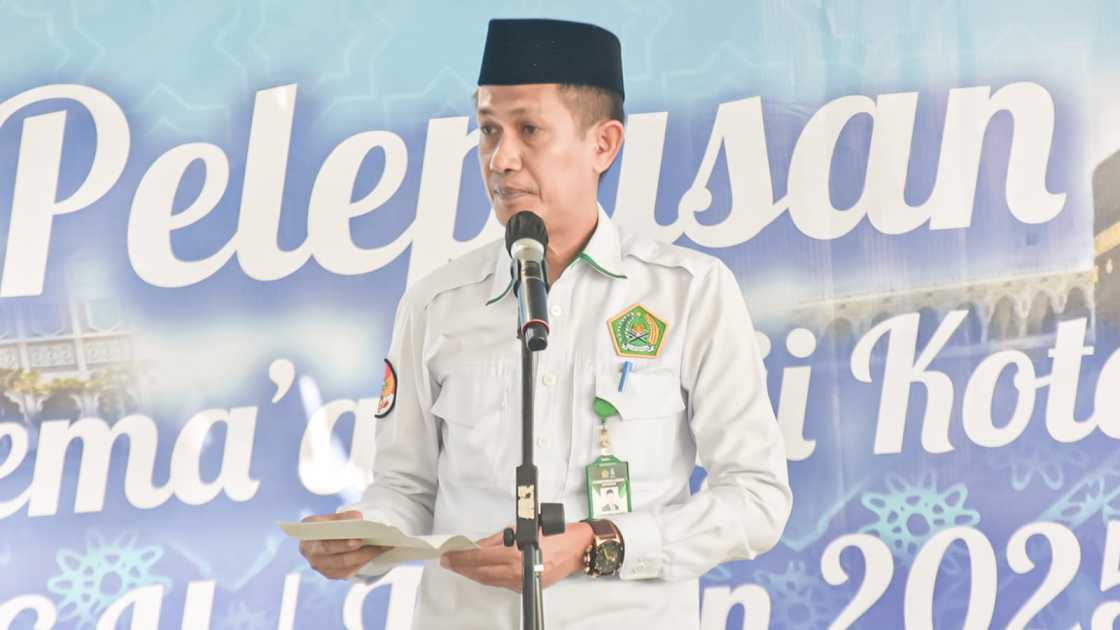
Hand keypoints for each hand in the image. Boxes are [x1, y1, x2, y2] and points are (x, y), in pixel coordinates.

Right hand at [299, 510, 388, 579]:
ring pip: (342, 562)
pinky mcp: (330, 574)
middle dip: (350, 546)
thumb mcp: (332, 518)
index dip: (336, 532)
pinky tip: (376, 555)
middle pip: (330, 549)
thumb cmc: (331, 526)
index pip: (320, 531)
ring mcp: (319, 565)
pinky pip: (348, 571)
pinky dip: (363, 562)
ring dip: (363, 555)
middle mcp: (308, 550)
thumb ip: (343, 517)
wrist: (327, 540)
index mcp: (307, 531)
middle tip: (367, 542)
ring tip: (380, 547)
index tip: (356, 531)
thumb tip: (358, 518)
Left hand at [439, 522, 593, 591]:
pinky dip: (488, 576)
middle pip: (481, 573)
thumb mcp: (523, 528)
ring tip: (459, 566)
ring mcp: (521, 583)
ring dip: (473, 573)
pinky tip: (480, 570)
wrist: (578, 548)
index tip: (448, 555)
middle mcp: (516, 573)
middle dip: (462, 567)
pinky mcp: (526, 586)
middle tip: (448, 561)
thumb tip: (478, 545)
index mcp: (514, 555)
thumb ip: (498, 538)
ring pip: (490, 580)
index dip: (461, 557)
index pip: (480, 558)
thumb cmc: (555, 533)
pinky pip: (501, 583)